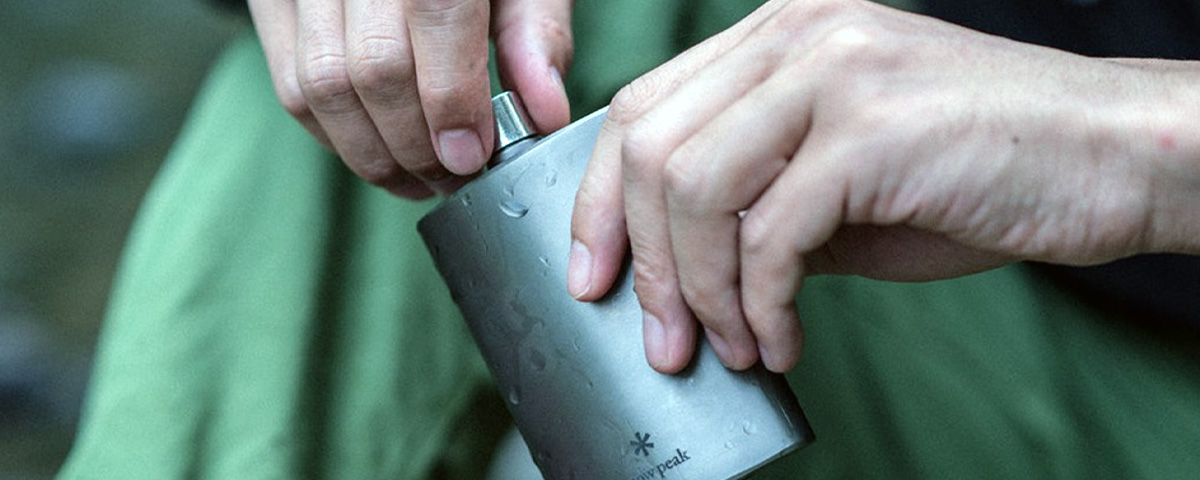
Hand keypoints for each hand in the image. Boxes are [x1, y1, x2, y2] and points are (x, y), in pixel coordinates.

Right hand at [248, 0, 572, 197]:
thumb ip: (534, 32)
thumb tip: (544, 114)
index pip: (437, 18)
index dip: (453, 100)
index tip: (472, 155)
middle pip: (375, 67)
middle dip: (416, 144)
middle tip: (453, 175)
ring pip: (324, 87)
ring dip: (373, 154)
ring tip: (418, 176)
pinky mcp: (273, 1)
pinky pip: (291, 85)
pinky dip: (335, 134)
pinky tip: (379, 150)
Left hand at [568, 0, 1199, 373]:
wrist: (1111, 155)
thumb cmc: (979, 171)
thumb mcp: (842, 182)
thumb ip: (759, 201)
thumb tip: (682, 269)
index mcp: (778, 36)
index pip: (644, 108)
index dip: (598, 198)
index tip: (595, 274)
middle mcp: (795, 34)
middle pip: (650, 146)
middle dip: (639, 258)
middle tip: (658, 337)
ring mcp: (833, 71)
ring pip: (694, 188)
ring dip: (699, 291)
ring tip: (728, 348)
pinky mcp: (872, 128)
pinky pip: (770, 233)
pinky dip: (759, 305)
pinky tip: (780, 342)